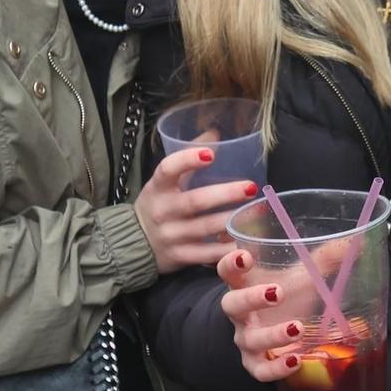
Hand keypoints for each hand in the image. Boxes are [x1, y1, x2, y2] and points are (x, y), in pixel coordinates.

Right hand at [134, 148, 257, 273]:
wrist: (134, 243)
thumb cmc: (158, 204)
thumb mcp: (164, 181)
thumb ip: (188, 156)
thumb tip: (215, 134)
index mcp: (158, 187)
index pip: (168, 170)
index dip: (187, 160)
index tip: (210, 154)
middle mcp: (163, 211)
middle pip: (195, 201)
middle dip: (225, 194)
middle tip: (251, 187)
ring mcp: (171, 235)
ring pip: (205, 228)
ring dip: (232, 220)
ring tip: (256, 212)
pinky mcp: (180, 256)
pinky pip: (207, 254)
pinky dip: (227, 249)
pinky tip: (245, 241)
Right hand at [215, 247, 324, 384]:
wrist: (277, 331)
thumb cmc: (288, 297)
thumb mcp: (301, 276)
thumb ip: (324, 259)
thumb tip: (357, 243)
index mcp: (245, 286)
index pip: (228, 271)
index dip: (231, 263)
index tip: (245, 256)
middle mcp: (241, 314)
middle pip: (231, 305)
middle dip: (251, 298)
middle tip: (277, 292)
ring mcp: (246, 340)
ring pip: (250, 340)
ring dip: (273, 334)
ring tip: (297, 328)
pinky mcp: (256, 364)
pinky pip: (261, 371)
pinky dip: (277, 368)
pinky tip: (296, 360)